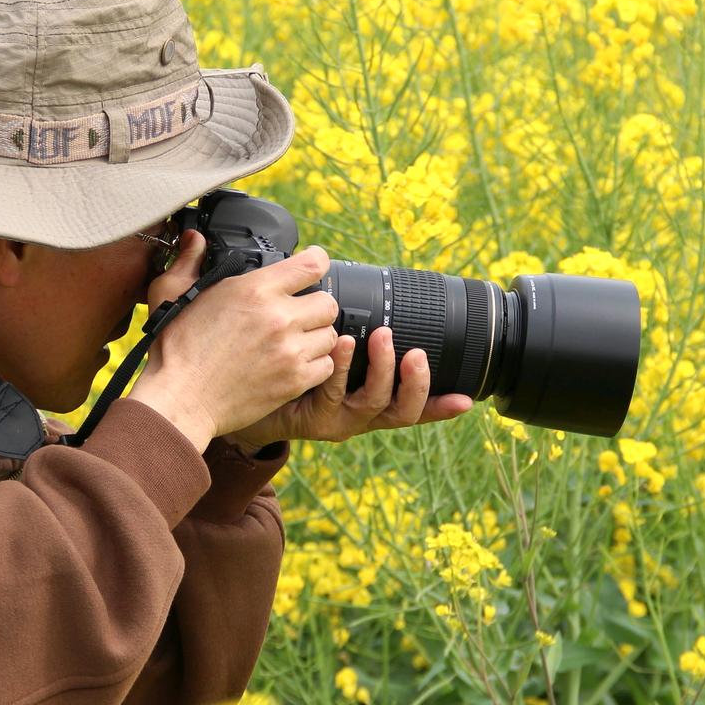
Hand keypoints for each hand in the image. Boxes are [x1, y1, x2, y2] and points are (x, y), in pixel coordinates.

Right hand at [129, 230, 339, 450]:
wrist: (180, 399)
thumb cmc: (175, 348)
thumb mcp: (170, 292)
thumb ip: (189, 260)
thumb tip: (194, 239)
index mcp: (254, 290)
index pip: (312, 264)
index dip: (317, 261)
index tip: (314, 265)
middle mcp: (278, 318)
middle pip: (327, 302)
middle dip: (316, 304)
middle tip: (300, 312)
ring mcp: (289, 352)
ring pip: (331, 335)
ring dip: (317, 336)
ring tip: (296, 340)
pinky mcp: (293, 381)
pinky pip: (327, 367)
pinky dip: (316, 365)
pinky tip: (295, 363)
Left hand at [220, 324, 473, 453]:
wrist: (237, 394)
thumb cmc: (281, 368)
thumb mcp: (322, 349)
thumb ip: (347, 327)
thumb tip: (360, 286)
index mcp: (365, 398)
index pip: (410, 405)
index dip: (440, 405)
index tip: (467, 399)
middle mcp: (356, 414)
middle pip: (402, 411)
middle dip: (417, 382)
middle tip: (416, 352)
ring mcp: (335, 418)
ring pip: (373, 403)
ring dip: (382, 369)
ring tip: (382, 338)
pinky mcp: (310, 417)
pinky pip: (332, 394)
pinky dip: (341, 368)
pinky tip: (341, 344)